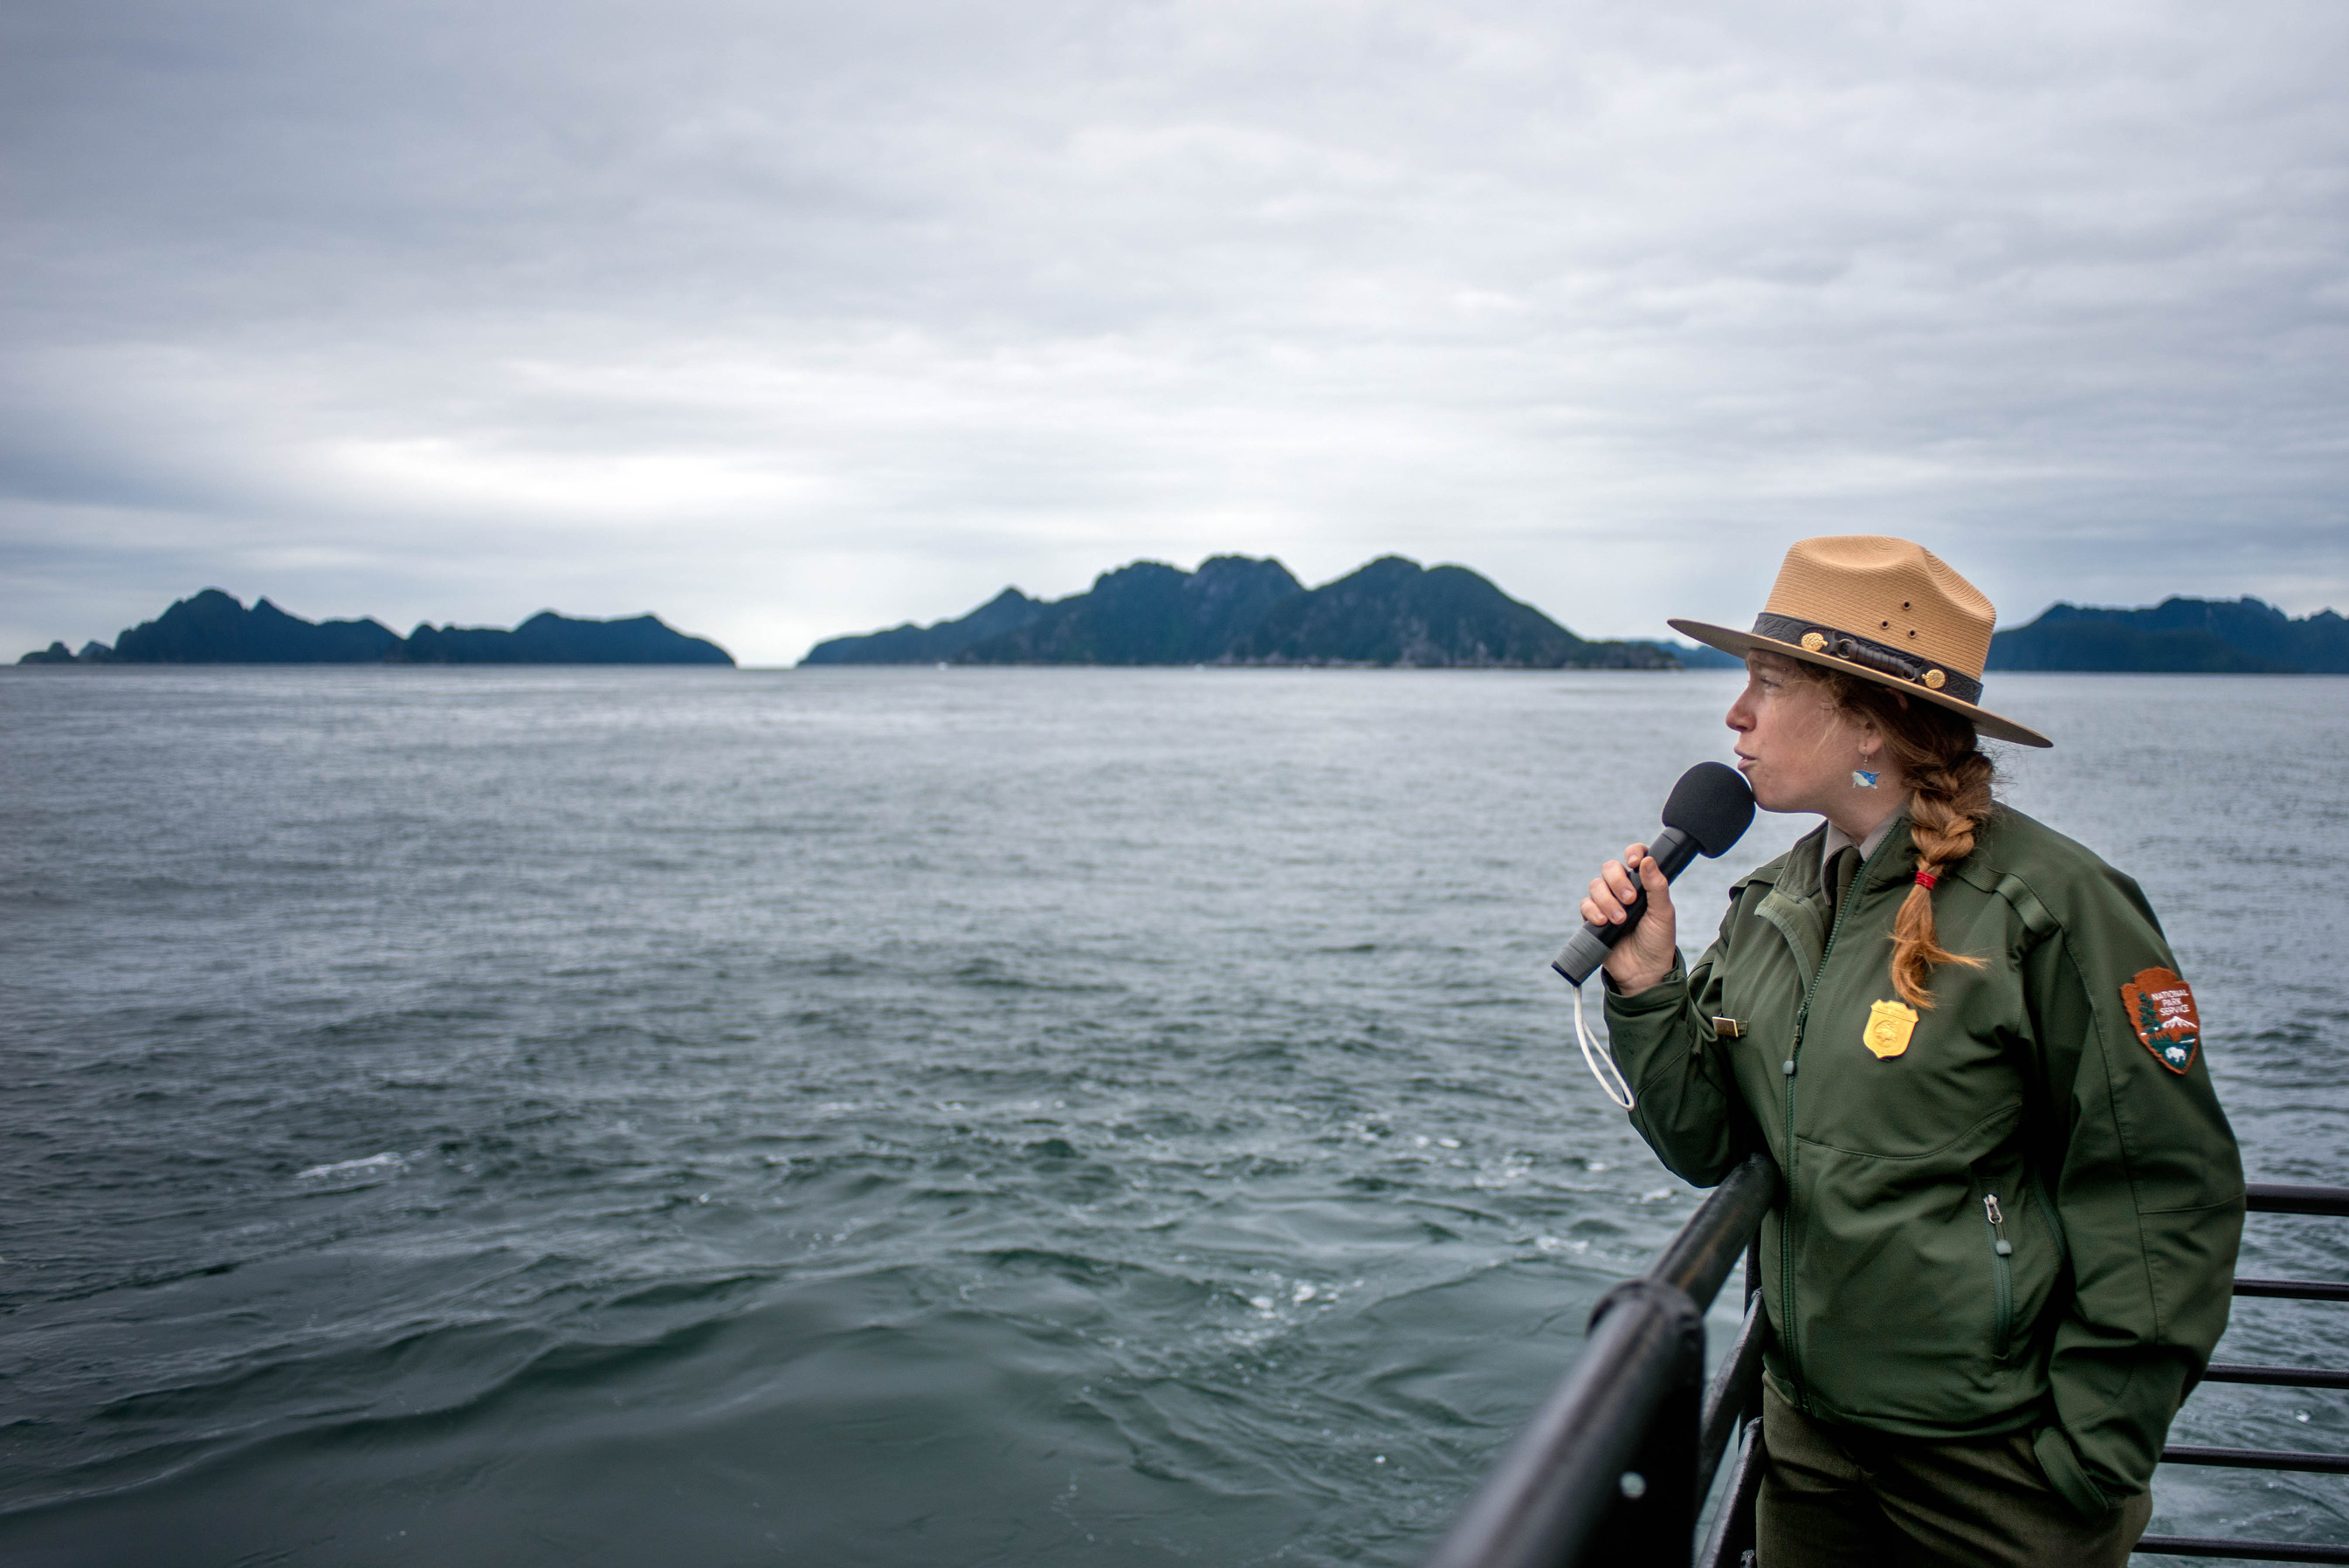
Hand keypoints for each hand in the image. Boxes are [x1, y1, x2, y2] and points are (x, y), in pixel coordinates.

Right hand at [1579, 842, 1677, 995]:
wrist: (1644, 971)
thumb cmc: (1658, 941)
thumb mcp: (1664, 913)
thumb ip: (1657, 886)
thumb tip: (1648, 860)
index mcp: (1644, 884)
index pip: (1635, 857)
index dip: (1632, 853)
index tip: (1634, 862)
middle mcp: (1624, 890)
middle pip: (1610, 868)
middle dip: (1618, 881)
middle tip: (1630, 900)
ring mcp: (1607, 903)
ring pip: (1596, 886)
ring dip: (1607, 900)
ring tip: (1620, 919)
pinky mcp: (1593, 919)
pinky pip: (1585, 905)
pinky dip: (1593, 911)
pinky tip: (1604, 923)